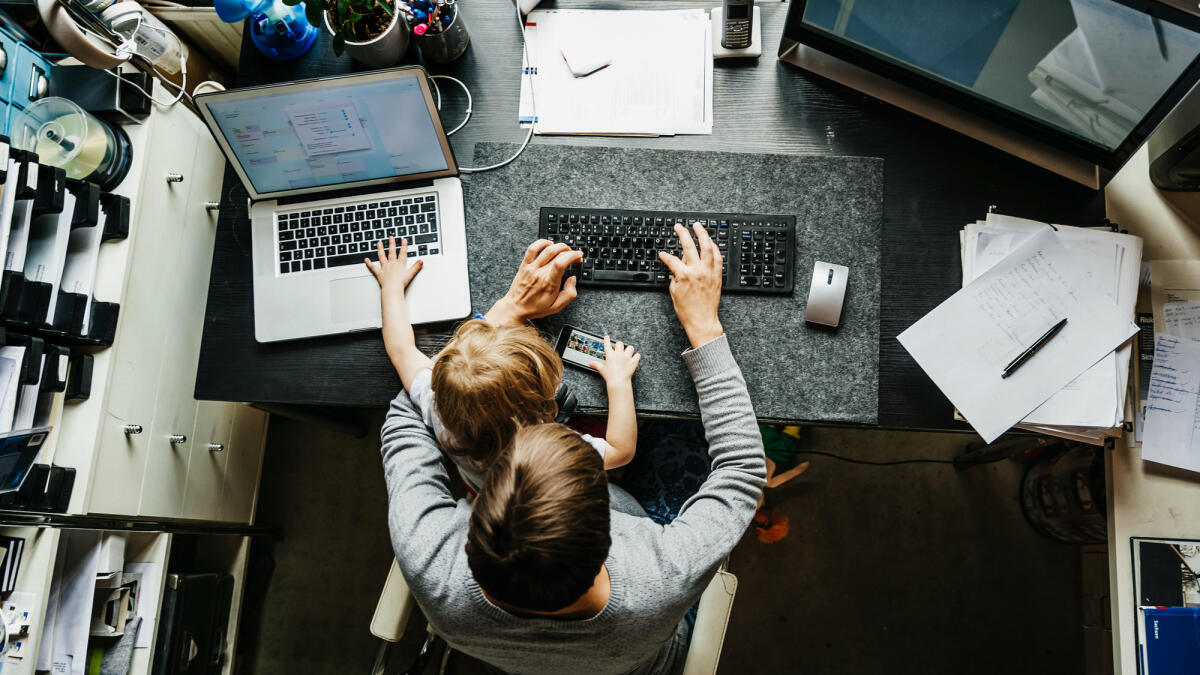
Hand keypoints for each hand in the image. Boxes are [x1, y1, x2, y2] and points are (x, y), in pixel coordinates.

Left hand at [364, 237, 422, 293]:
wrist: (392, 288)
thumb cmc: (401, 283)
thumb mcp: (411, 274)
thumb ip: (416, 267)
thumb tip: (421, 261)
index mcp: (400, 264)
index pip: (402, 253)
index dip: (404, 246)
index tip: (403, 239)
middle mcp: (392, 264)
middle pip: (391, 252)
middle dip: (391, 244)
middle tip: (391, 237)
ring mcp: (385, 268)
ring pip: (382, 256)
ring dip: (380, 249)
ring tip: (379, 243)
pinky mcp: (379, 273)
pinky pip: (373, 268)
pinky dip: (369, 264)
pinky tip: (366, 259)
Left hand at [487, 239, 582, 324]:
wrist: (515, 308)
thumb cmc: (535, 308)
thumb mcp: (557, 307)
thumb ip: (569, 294)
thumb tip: (573, 279)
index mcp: (549, 283)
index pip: (561, 262)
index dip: (572, 255)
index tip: (579, 256)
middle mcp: (540, 273)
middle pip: (557, 254)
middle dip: (570, 252)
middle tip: (575, 256)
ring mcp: (531, 268)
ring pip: (547, 249)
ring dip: (559, 246)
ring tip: (565, 249)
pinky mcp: (525, 265)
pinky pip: (532, 249)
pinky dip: (541, 242)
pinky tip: (548, 243)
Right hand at [589, 336, 641, 384]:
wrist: (618, 381)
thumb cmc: (610, 376)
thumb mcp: (601, 370)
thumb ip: (596, 365)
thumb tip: (591, 363)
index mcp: (610, 355)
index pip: (607, 344)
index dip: (607, 339)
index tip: (607, 337)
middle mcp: (619, 354)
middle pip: (620, 343)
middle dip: (619, 345)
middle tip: (619, 349)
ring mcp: (627, 357)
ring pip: (630, 347)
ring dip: (629, 349)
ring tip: (628, 353)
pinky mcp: (633, 361)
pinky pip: (637, 355)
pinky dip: (636, 356)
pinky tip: (635, 358)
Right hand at [658, 223, 723, 348]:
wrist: (702, 320)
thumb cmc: (687, 309)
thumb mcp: (674, 291)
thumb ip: (676, 274)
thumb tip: (678, 263)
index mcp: (684, 275)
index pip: (671, 259)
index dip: (665, 256)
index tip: (662, 254)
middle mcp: (697, 271)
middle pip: (689, 246)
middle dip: (682, 233)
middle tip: (679, 226)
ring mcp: (709, 272)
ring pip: (707, 247)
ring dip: (702, 234)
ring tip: (697, 226)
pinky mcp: (717, 275)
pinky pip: (718, 257)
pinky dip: (714, 247)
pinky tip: (710, 242)